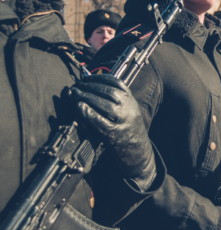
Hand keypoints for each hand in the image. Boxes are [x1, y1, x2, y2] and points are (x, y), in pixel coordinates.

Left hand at [69, 74, 155, 190]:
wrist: (138, 152)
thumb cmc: (128, 129)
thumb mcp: (128, 110)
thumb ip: (116, 98)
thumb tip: (94, 85)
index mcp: (131, 100)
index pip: (116, 83)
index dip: (99, 78)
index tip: (86, 78)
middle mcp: (128, 108)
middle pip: (107, 92)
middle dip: (89, 86)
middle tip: (75, 86)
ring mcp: (122, 121)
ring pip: (103, 104)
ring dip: (85, 97)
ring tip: (74, 94)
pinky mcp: (113, 134)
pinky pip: (98, 121)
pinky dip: (87, 112)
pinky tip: (78, 107)